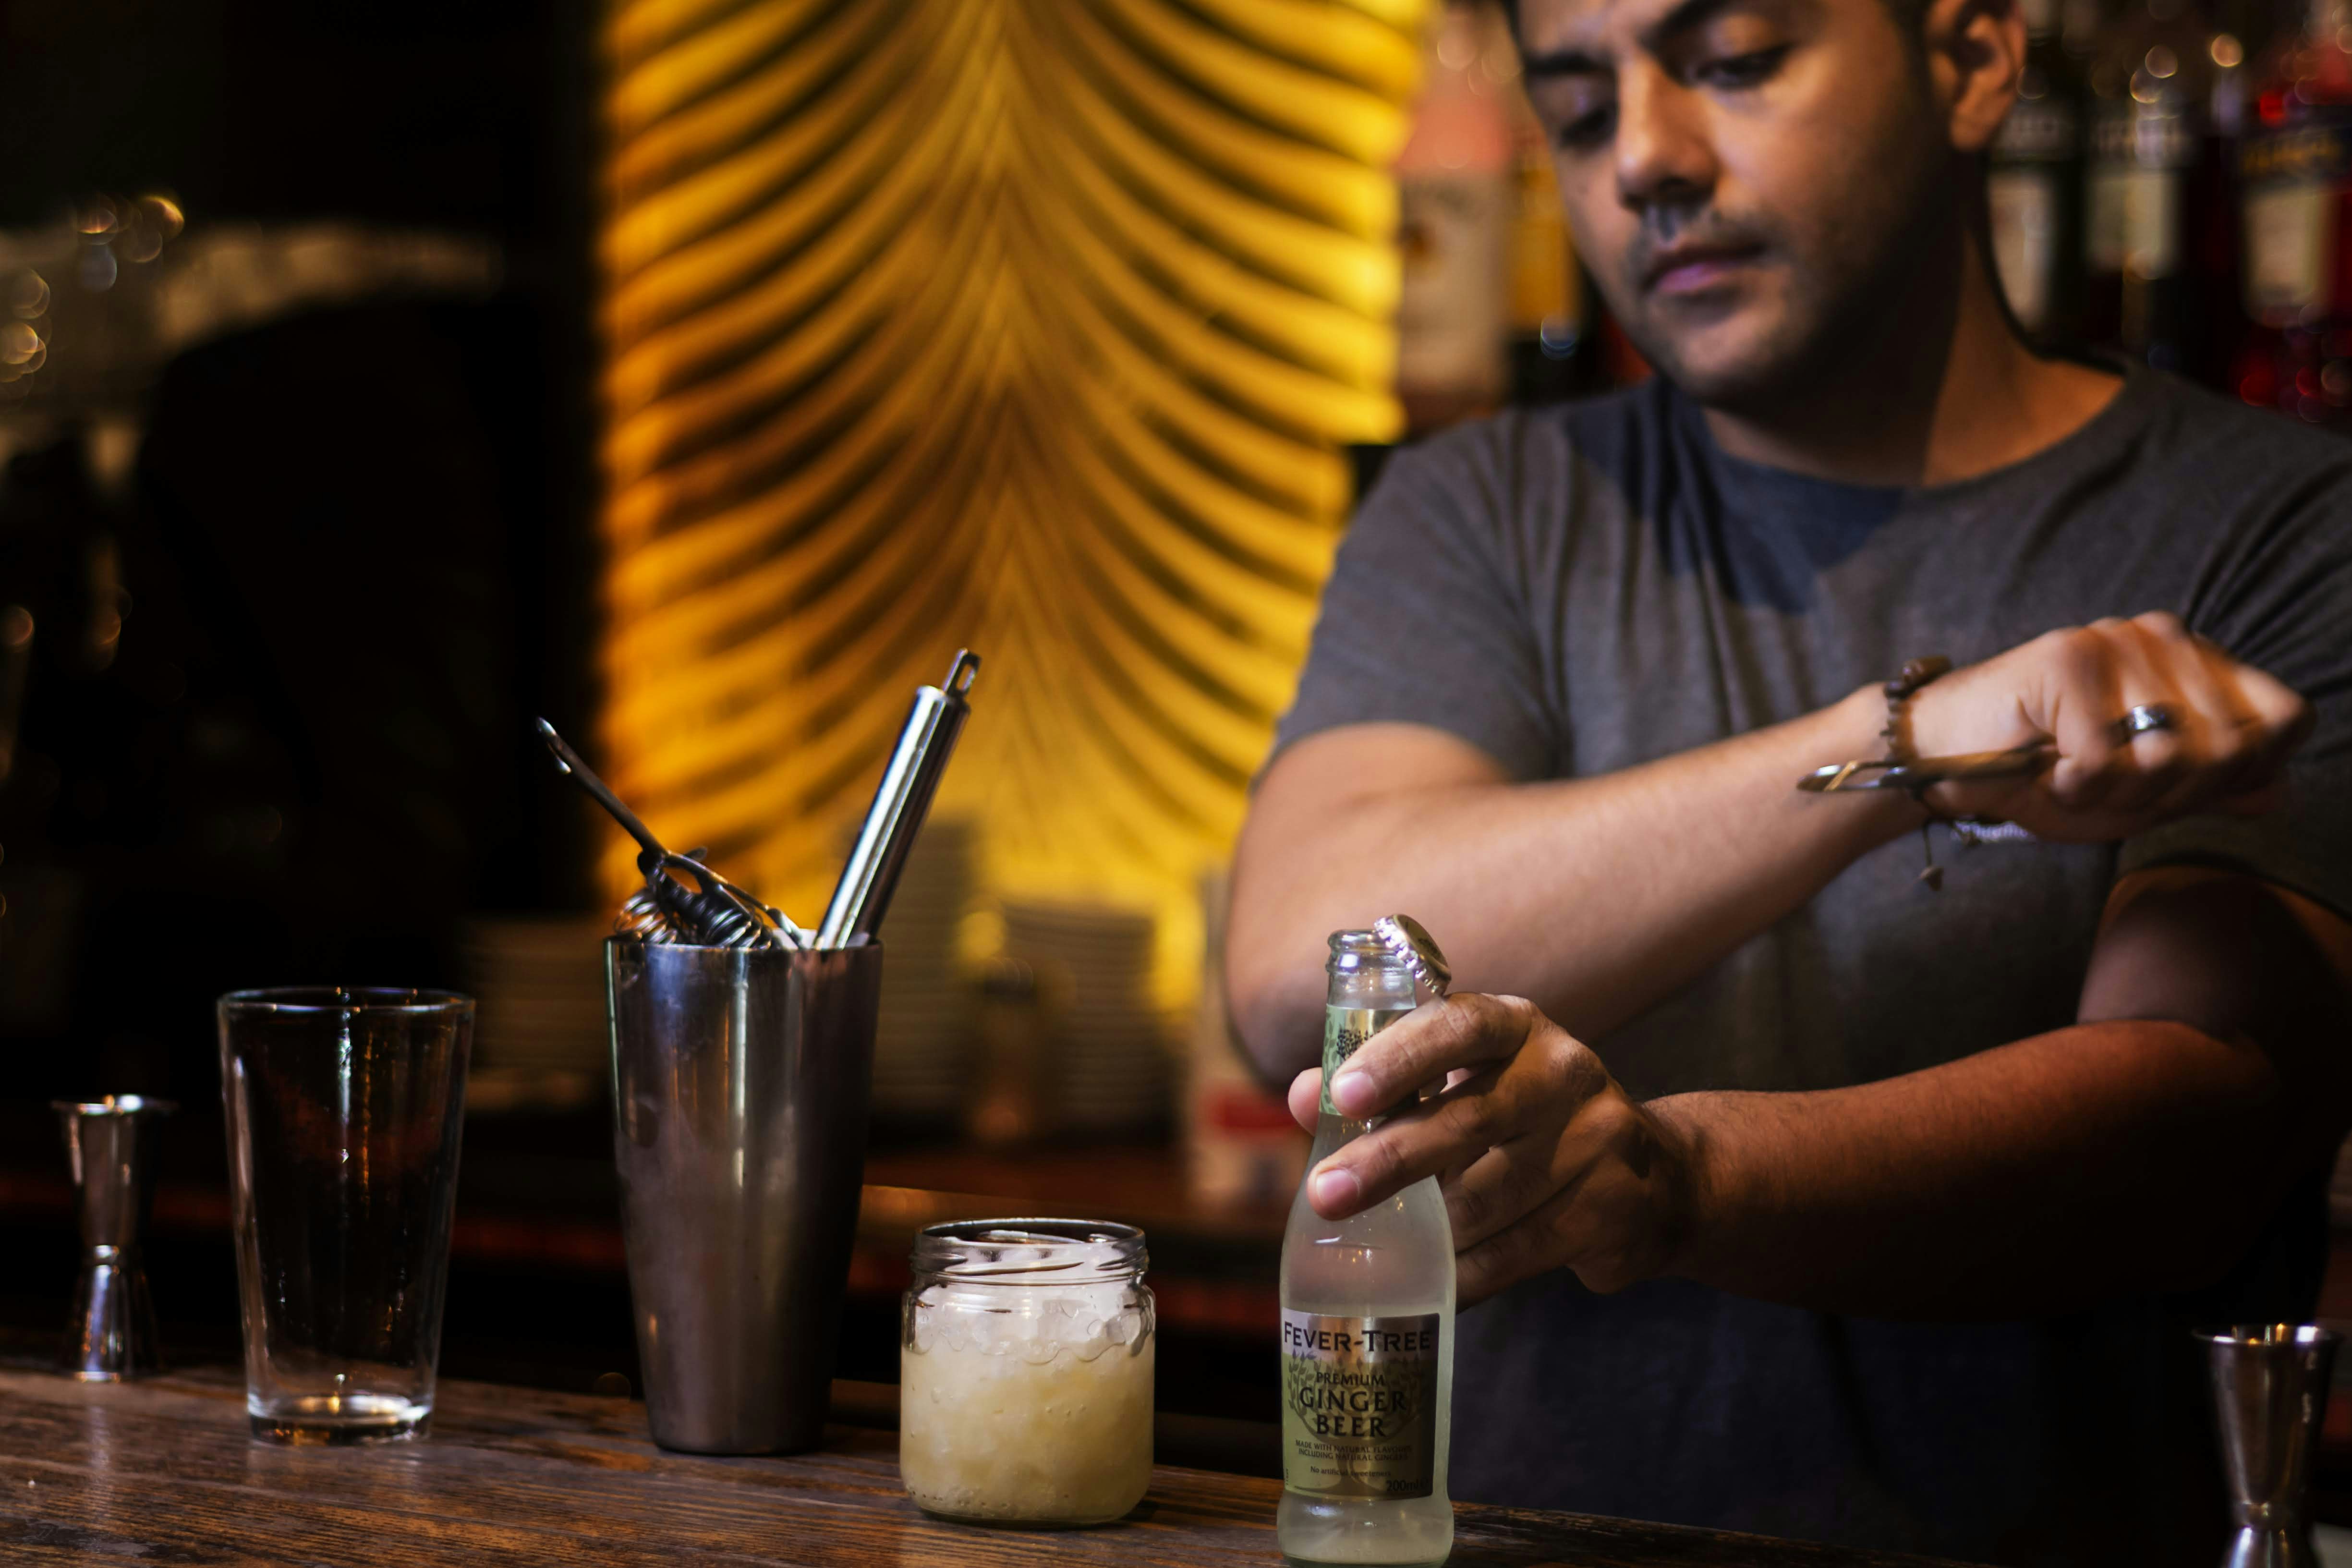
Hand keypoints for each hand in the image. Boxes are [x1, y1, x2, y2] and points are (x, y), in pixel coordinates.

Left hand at [1285, 993, 1696, 1305]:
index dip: (1400, 1058)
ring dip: (1430, 1233)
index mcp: (1516, 1026)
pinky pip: (1519, 1251)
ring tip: (1383, 1252)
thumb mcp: (1458, 1088)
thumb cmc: (1521, 1122)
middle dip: (1390, 1160)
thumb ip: (1379, 1089)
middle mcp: (1563, 1069)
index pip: (1458, 1026)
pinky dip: (1467, 1275)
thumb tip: (1301, 1097)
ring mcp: (1598, 1137)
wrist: (1652, 1176)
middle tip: (1327, 1194)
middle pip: (1470, 1118)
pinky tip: (1433, 1287)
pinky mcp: (1614, 1204)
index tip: (1344, 1096)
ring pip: (1490, 1199)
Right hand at [1904, 613, 2310, 839]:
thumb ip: (2212, 789)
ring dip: (2120, 795)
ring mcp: (2118, 642)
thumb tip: (2279, 790)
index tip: (2183, 790)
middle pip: (2234, 749)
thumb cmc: (2042, 775)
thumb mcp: (2142, 795)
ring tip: (2076, 778)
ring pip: (2171, 756)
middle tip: (2112, 789)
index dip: (2250, 773)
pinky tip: (2045, 772)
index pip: (2286, 718)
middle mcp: (2168, 638)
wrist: (1943, 760)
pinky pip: (2104, 761)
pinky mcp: (2067, 660)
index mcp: (2196, 663)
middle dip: (2173, 796)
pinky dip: (2073, 788)